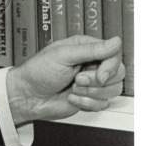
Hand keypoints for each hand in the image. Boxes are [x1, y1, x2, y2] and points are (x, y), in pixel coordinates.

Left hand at [6, 35, 124, 125]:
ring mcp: (91, 83)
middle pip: (118, 73)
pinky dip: (86, 103)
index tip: (100, 74)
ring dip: (90, 93)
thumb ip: (92, 50)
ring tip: (72, 88)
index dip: (110, 66)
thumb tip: (116, 41)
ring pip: (113, 90)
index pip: (114, 54)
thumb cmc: (38, 72)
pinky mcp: (89, 98)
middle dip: (97, 81)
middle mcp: (91, 64)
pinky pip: (102, 104)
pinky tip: (71, 97)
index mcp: (86, 48)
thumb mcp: (64, 56)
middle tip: (77, 80)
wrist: (27, 97)